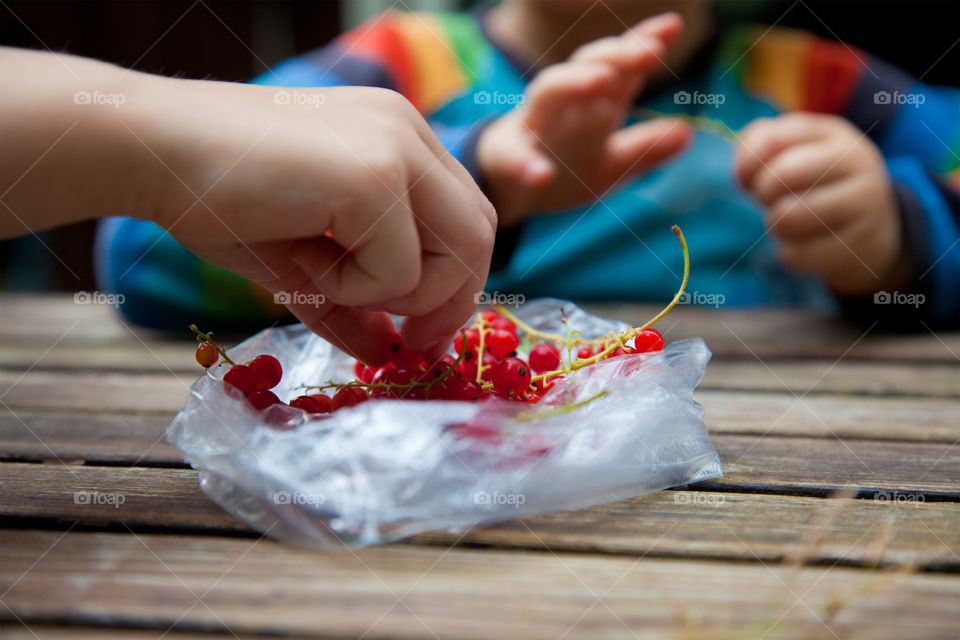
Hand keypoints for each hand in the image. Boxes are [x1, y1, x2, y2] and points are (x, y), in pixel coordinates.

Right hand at [0, 48, 494, 364]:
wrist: (150, 151)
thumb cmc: (218, 198)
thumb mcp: (302, 259)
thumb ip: (353, 302)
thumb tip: (386, 352)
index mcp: (399, 138)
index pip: (466, 217)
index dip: (455, 282)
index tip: (420, 332)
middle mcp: (409, 132)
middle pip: (479, 235)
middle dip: (452, 302)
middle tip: (411, 345)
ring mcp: (396, 148)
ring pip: (453, 255)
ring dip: (392, 295)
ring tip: (318, 274)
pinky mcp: (373, 176)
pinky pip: (397, 269)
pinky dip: (351, 290)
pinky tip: (299, 257)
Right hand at [476, 12, 691, 226]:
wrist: (510, 191)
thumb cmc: (564, 166)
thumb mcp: (611, 164)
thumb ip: (644, 149)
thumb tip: (688, 133)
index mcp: (593, 103)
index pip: (620, 67)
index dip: (643, 45)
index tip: (672, 28)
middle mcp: (563, 104)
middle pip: (587, 66)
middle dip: (616, 54)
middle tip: (648, 49)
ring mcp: (533, 127)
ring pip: (548, 92)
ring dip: (574, 83)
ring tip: (601, 80)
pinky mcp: (507, 158)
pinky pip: (515, 157)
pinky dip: (527, 165)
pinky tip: (542, 174)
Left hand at [735, 113, 906, 295]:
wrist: (875, 229)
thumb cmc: (818, 186)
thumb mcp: (794, 153)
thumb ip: (759, 146)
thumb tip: (743, 173)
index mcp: (832, 134)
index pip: (773, 139)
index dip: (747, 164)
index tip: (747, 180)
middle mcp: (855, 161)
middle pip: (784, 173)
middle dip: (763, 193)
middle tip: (771, 201)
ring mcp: (864, 203)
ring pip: (788, 217)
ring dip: (776, 226)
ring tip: (790, 222)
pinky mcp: (860, 244)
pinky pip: (797, 255)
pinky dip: (791, 255)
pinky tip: (808, 246)